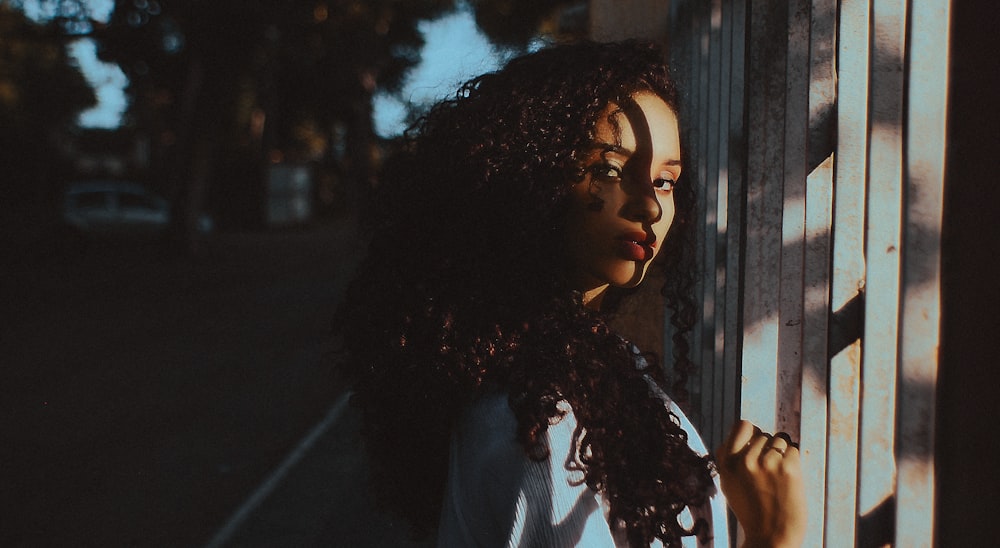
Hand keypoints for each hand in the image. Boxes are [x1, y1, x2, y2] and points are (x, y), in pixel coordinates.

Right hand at [716, 420, 806, 547]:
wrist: (770, 537)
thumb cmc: (752, 510)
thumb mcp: (729, 483)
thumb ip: (732, 457)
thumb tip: (745, 429)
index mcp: (727, 463)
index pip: (743, 425)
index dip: (752, 433)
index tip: (756, 445)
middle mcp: (745, 460)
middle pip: (764, 434)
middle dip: (769, 448)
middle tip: (768, 473)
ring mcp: (766, 463)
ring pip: (780, 440)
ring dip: (782, 453)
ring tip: (778, 476)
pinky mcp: (788, 469)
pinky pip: (794, 450)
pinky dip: (794, 461)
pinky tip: (788, 479)